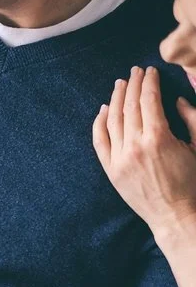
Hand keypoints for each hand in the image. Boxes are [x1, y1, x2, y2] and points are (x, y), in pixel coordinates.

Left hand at [93, 66, 195, 240]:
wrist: (175, 215)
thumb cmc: (192, 181)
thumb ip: (192, 119)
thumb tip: (177, 100)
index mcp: (158, 138)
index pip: (149, 100)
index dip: (148, 82)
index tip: (149, 71)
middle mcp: (134, 146)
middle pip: (129, 107)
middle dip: (132, 85)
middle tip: (134, 72)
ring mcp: (119, 159)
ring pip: (112, 121)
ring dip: (115, 99)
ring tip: (119, 84)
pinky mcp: (110, 171)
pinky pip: (99, 142)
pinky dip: (99, 123)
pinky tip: (103, 110)